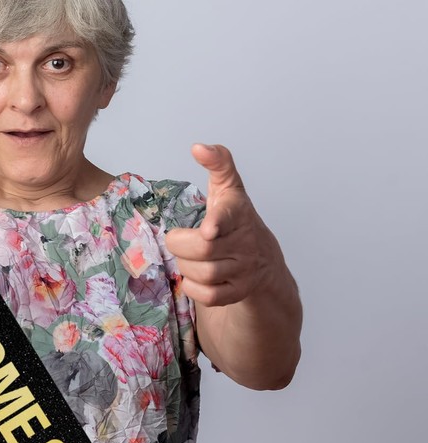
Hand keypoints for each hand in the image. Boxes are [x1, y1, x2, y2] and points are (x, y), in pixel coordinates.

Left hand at [165, 144, 277, 306]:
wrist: (263, 260)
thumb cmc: (236, 220)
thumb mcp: (229, 190)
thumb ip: (218, 164)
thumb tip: (198, 147)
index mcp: (239, 212)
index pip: (228, 215)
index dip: (217, 222)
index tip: (208, 229)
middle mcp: (245, 242)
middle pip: (202, 250)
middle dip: (180, 246)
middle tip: (179, 240)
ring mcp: (244, 269)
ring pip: (203, 273)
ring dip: (186, 266)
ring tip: (188, 257)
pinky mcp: (238, 292)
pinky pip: (207, 296)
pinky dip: (193, 287)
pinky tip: (195, 276)